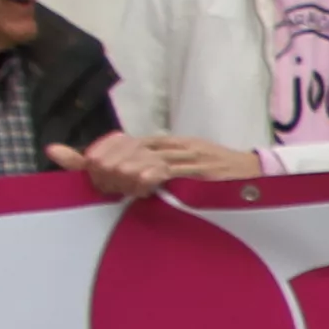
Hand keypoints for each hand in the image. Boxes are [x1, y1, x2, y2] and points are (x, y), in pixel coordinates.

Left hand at [48, 130, 255, 200]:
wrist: (259, 176)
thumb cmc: (222, 180)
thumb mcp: (185, 172)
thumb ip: (158, 174)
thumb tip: (129, 186)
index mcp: (168, 146)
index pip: (124, 142)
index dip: (98, 152)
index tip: (69, 157)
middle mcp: (175, 146)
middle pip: (129, 148)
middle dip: (109, 165)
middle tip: (105, 183)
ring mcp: (188, 155)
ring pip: (144, 156)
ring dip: (126, 172)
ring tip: (121, 185)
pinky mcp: (200, 168)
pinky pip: (169, 169)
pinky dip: (151, 175)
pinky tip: (143, 185)